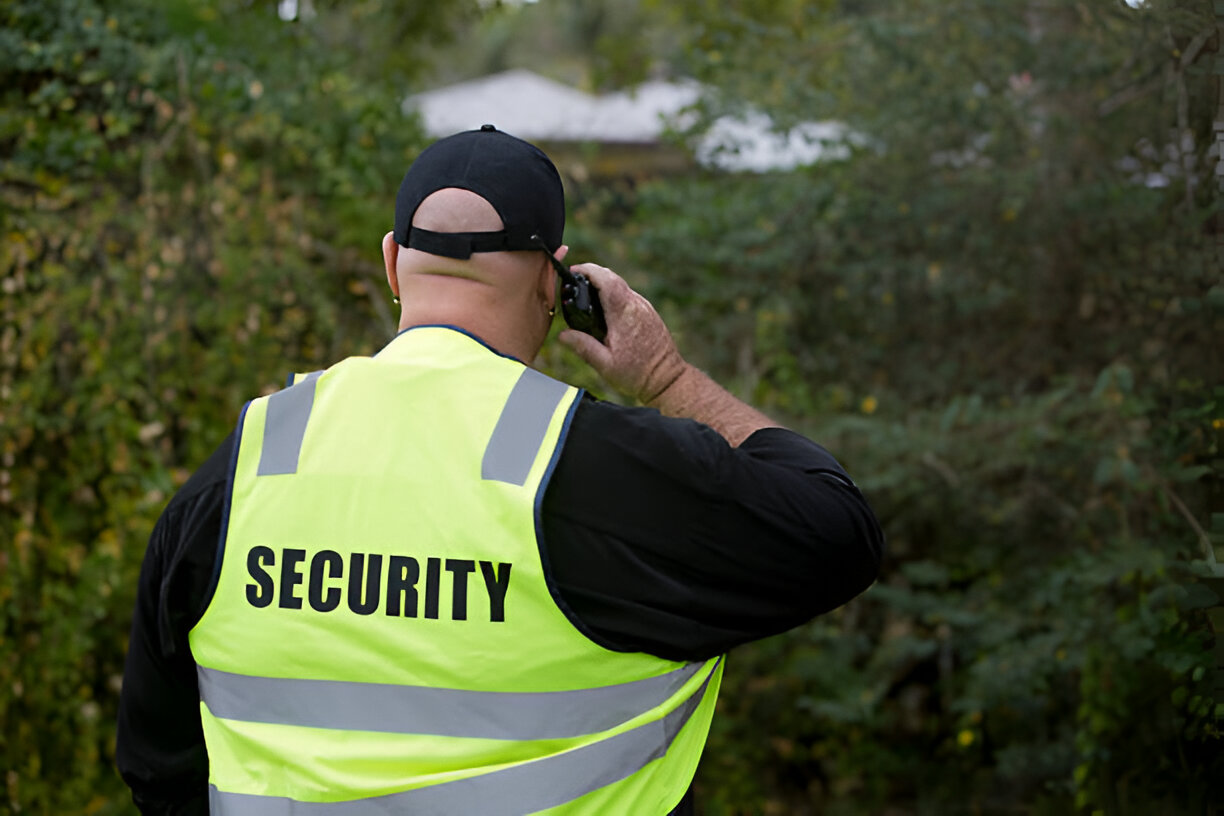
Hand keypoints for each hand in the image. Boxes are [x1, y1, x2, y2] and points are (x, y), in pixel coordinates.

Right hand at [558, 263, 688, 404]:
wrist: (667, 379)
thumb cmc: (637, 374)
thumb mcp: (605, 365)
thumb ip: (583, 347)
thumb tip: (563, 335)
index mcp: (624, 314)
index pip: (606, 280)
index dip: (588, 270)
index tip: (573, 270)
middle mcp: (637, 305)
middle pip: (613, 278)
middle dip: (593, 274)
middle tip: (575, 281)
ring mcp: (645, 307)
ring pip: (621, 286)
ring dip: (604, 284)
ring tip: (586, 294)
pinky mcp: (649, 313)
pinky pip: (628, 296)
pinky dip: (614, 295)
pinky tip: (604, 310)